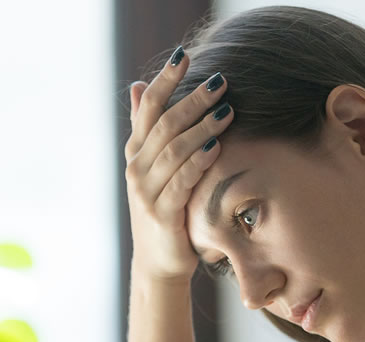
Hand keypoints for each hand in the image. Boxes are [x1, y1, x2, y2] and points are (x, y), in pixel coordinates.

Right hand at [124, 47, 232, 283]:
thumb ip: (147, 128)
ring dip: (202, 127)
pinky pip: (181, 181)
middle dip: (193, 100)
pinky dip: (198, 162)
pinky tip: (216, 147)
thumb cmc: (164, 209)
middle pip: (164, 124)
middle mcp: (137, 168)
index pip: (148, 106)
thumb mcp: (154, 167)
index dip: (165, 79)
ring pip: (174, 150)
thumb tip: (136, 85)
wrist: (159, 262)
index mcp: (136, 152)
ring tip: (228, 111)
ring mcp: (146, 192)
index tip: (185, 55)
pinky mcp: (162, 214)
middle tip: (221, 82)